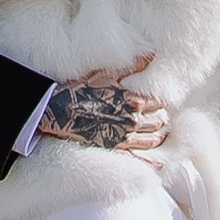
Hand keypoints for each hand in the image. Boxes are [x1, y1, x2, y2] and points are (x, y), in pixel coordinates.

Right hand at [41, 60, 165, 153]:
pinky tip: (159, 164)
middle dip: (161, 119)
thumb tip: (151, 55)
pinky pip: (139, 159)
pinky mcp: (115, 150)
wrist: (58, 112)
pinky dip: (152, 163)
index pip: (158, 103)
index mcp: (132, 101)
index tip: (160, 103)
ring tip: (160, 134)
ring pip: (152, 140)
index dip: (160, 103)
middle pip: (158, 122)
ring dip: (158, 136)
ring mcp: (124, 138)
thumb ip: (131, 66)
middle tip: (161, 117)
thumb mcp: (105, 75)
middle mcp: (132, 121)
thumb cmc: (80, 91)